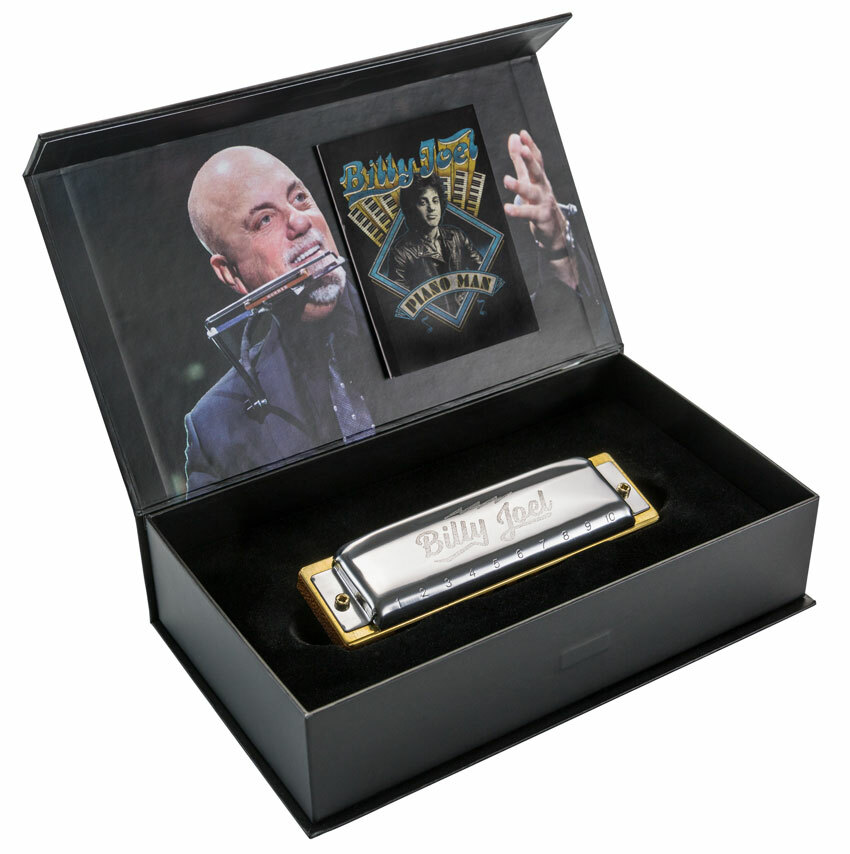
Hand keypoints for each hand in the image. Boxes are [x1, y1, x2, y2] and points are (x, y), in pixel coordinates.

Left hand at [503, 130, 567, 250]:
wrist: (554, 229)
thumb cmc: (539, 201)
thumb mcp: (528, 179)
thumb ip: (519, 160)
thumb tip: (514, 137)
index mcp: (539, 178)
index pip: (537, 159)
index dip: (530, 146)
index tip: (522, 133)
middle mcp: (542, 187)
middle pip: (537, 171)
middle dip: (530, 160)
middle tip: (524, 149)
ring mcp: (543, 202)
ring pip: (531, 193)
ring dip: (519, 186)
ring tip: (506, 180)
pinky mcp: (541, 217)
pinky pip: (528, 214)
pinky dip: (518, 211)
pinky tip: (507, 208)